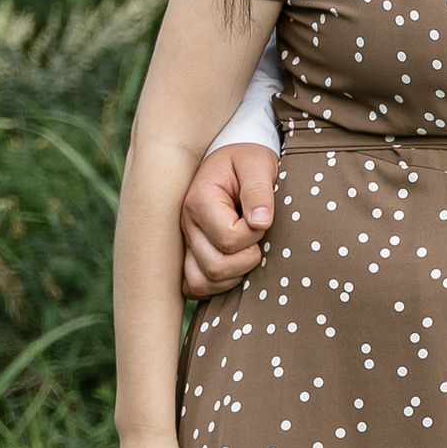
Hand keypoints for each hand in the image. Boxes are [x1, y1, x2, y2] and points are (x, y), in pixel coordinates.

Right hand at [182, 143, 275, 297]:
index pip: (228, 238)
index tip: (262, 218)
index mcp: (199, 201)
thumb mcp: (257, 164)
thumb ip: (259, 190)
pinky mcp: (188, 255)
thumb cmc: (246, 161)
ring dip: (233, 275)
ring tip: (248, 252)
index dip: (253, 235)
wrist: (232, 160)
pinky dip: (217, 285)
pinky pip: (194, 287)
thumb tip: (261, 222)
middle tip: (258, 238)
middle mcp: (186, 225)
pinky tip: (235, 266)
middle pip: (215, 266)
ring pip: (200, 283)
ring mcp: (184, 243)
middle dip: (247, 258)